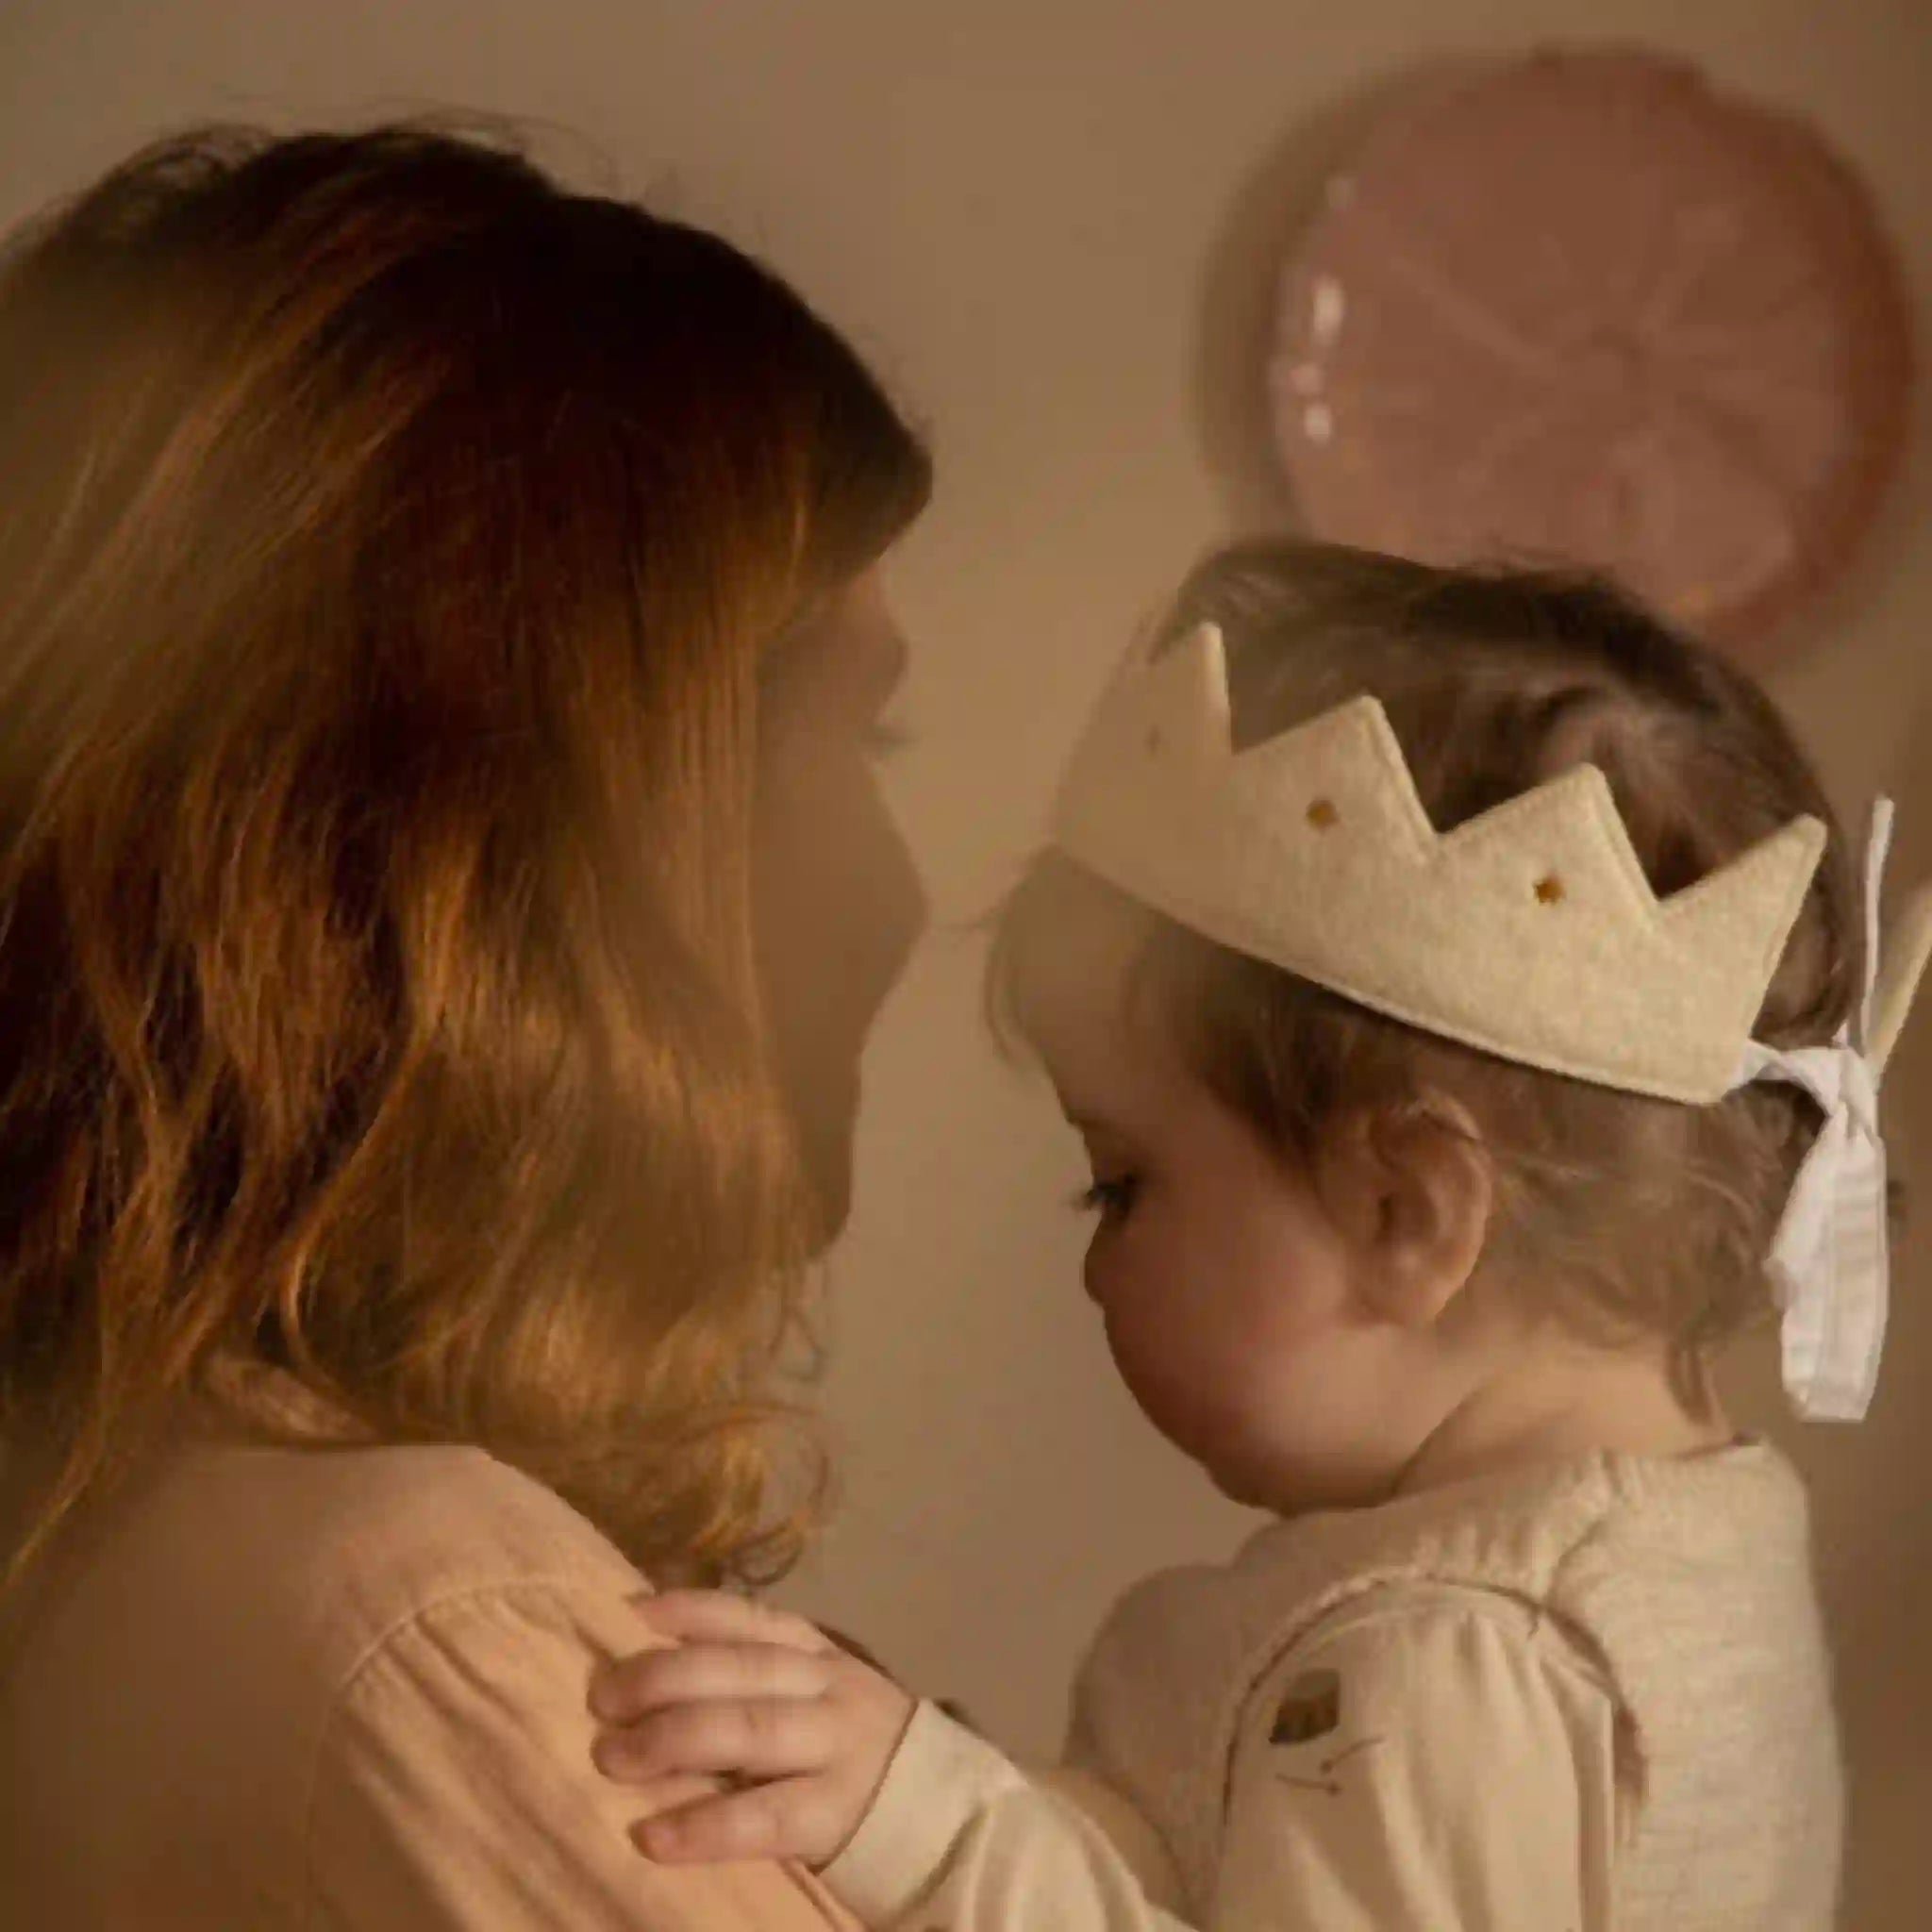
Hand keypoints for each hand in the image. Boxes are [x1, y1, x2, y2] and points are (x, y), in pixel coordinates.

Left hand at [588, 1590, 916, 1867]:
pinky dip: (703, 1825)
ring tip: (611, 1758)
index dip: (689, 1611)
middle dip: (662, 1678)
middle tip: (601, 1700)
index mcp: (819, 1655)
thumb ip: (757, 1685)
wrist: (948, 1819)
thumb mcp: (818, 1700)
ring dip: (670, 1740)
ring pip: (747, 1729)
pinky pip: (763, 1816)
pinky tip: (653, 1837)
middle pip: (737, 1670)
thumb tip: (651, 1673)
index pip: (749, 1620)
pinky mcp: (836, 1814)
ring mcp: (835, 1748)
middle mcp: (827, 1689)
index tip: (629, 1611)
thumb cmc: (855, 1756)